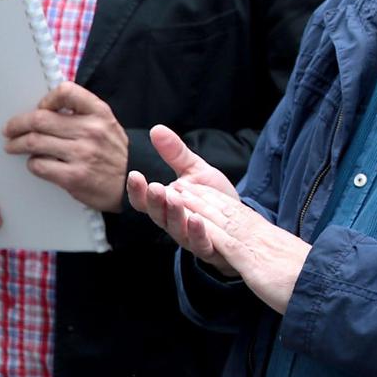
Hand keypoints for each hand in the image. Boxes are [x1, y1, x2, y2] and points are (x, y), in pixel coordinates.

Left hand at [3, 82, 127, 211]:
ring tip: (13, 147)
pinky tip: (36, 163)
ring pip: (33, 142)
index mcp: (100, 113)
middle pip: (39, 119)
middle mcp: (92, 130)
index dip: (46, 99)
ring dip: (16, 145)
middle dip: (17, 124)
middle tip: (9, 130)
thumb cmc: (113, 153)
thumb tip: (44, 109)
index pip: (66, 92)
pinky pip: (38, 165)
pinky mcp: (73, 176)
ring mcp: (82, 154)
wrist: (132, 182)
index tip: (40, 108)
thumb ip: (80, 114)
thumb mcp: (106, 124)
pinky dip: (32, 164)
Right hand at [127, 125, 238, 275]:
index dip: (137, 190)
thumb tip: (157, 129)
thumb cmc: (213, 196)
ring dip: (175, 215)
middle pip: (158, 215)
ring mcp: (190, 237)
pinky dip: (197, 233)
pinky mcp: (210, 248)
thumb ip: (176, 153)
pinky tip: (197, 219)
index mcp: (166, 205)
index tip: (135, 175)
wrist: (242, 219)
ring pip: (176, 230)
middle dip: (155, 202)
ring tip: (176, 199)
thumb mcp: (195, 171)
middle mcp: (173, 223)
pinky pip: (200, 244)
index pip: (144, 201)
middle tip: (155, 187)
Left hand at [170, 182, 310, 315]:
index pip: (238, 212)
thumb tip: (279, 262)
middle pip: (225, 209)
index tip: (202, 191)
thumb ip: (279, 258)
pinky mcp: (249, 258)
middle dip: (201, 195)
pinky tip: (187, 220)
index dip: (218, 200)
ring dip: (195, 204)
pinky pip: (222, 239)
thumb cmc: (309, 278)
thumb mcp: (291, 264)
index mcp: (267, 235)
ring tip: (175, 192)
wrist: (324, 284)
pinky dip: (203, 227)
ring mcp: (253, 243)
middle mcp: (259, 233)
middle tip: (180, 183)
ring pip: (219, 218)